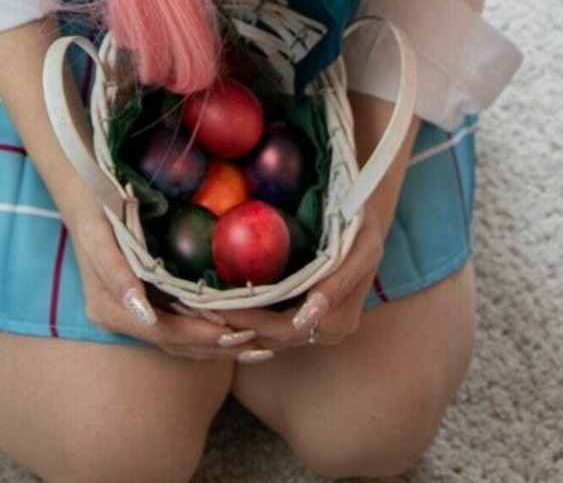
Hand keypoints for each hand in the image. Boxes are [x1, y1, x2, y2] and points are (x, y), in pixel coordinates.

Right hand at [63, 193, 260, 360]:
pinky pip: (180, 325)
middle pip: (173, 343)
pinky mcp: (148, 303)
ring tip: (256, 346)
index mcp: (108, 308)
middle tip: (257, 344)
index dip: (196, 335)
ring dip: (216, 346)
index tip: (232, 333)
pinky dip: (207, 331)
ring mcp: (134, 313)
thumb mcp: (98, 232)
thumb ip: (114, 271)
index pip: (160, 332)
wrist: (84, 193)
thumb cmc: (94, 207)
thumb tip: (141, 311)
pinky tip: (237, 331)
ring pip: (179, 341)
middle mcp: (122, 318)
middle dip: (214, 346)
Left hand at [213, 204, 385, 353]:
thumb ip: (341, 278)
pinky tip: (218, 305)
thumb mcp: (362, 244)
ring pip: (268, 336)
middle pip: (272, 338)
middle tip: (200, 310)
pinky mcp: (303, 317)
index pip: (285, 330)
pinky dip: (246, 318)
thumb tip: (313, 309)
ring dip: (237, 325)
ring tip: (201, 310)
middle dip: (236, 325)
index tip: (217, 308)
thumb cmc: (361, 226)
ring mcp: (314, 328)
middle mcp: (326, 332)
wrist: (361, 224)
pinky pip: (271, 325)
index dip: (251, 323)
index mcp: (339, 320)